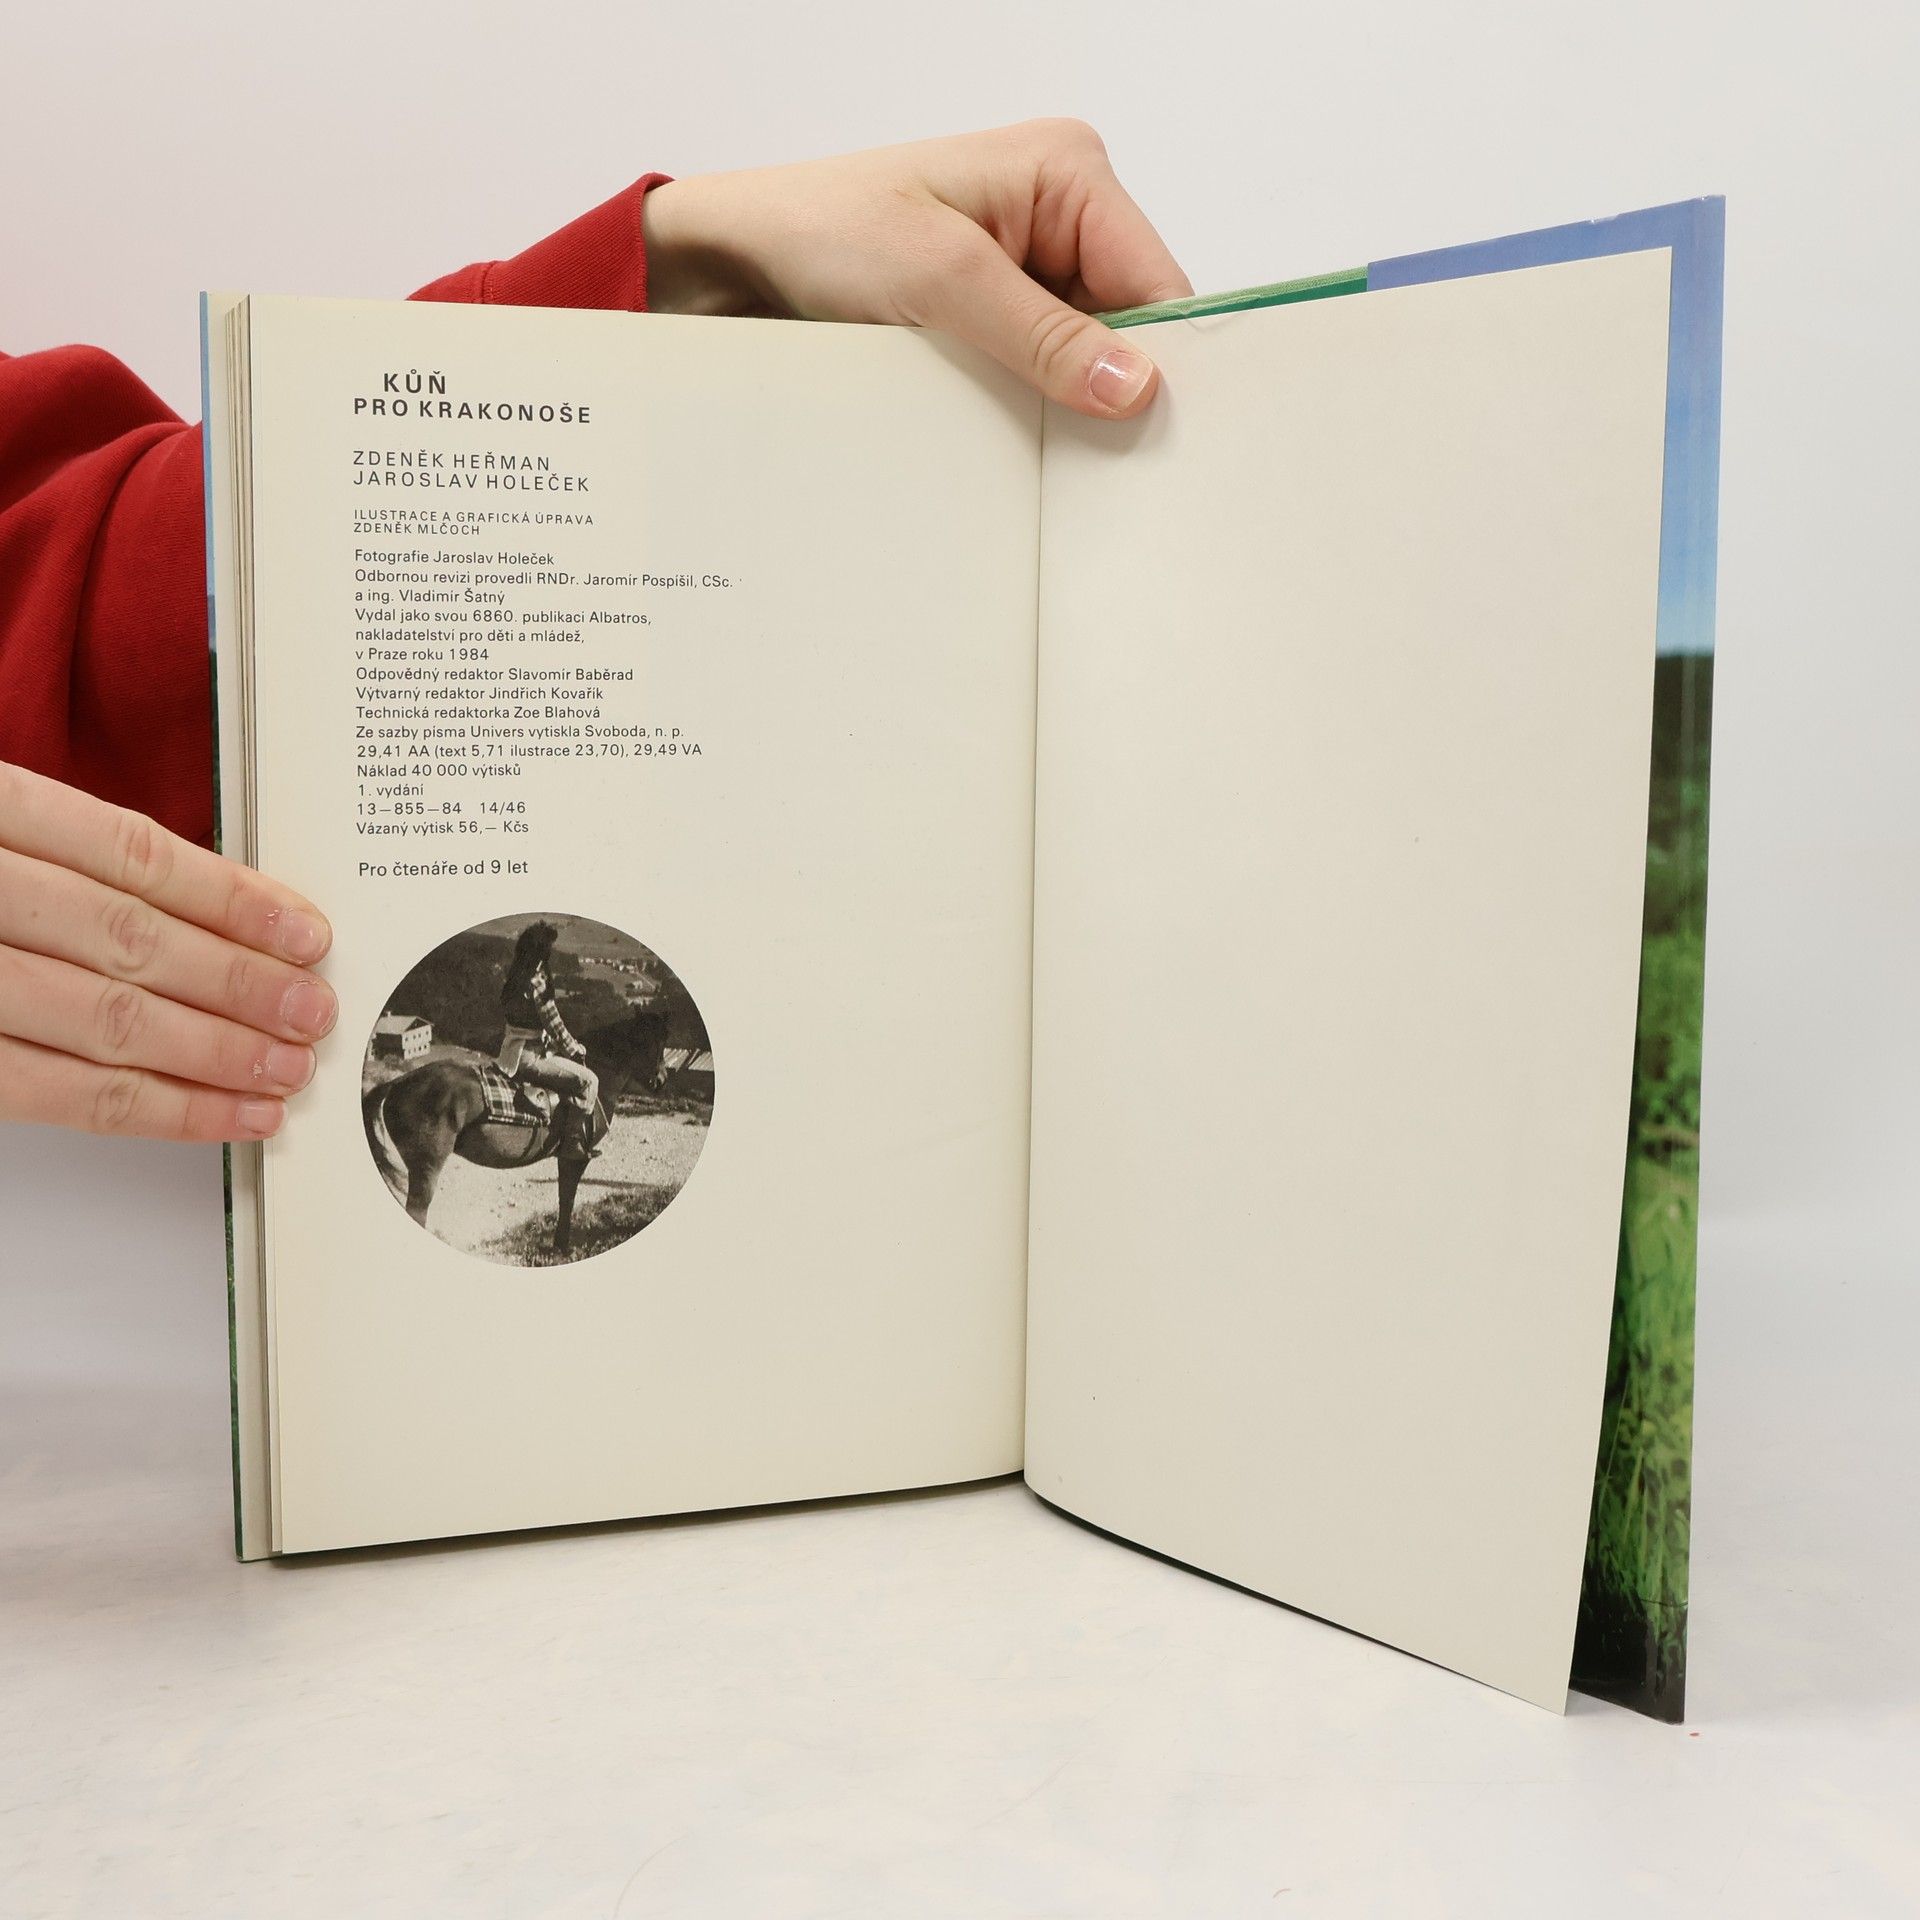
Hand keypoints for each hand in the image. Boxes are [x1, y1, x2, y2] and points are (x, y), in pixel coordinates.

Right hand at [0, 763, 335, 1140]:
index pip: (123, 852)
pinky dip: (150, 1109)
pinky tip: (221, 1114)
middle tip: (312, 1012)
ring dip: (208, 1053)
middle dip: (233, 982)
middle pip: (121, 938)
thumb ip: (61, 858)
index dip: (228, 897)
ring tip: (286, 1071)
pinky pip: (50, 1091)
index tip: (304, 930)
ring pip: (92, 1018)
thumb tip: (213, 913)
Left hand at [643, 119, 1191, 419]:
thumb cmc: (824, 233)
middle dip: (1114, 389)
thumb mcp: (940, 279)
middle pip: (1130, 324)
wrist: (737, 262)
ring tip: (1048, 453)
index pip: (1158, 280)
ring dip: (1068, 408)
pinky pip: (1041, 374)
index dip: (1166, 361)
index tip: (1157, 439)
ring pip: (1087, 359)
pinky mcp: (995, 316)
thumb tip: (1135, 385)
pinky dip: (1034, 412)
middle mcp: (1060, 215)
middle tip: (1102, 467)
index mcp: (1067, 172)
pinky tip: (1020, 443)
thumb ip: (1042, 335)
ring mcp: (1029, 270)